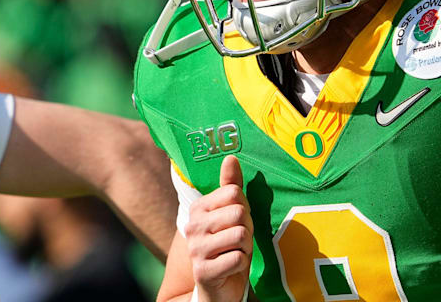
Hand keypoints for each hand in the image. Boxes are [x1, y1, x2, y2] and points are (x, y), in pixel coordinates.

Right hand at [186, 155, 252, 301]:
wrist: (217, 284)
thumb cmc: (228, 245)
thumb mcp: (232, 214)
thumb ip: (231, 186)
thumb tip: (231, 157)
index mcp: (198, 208)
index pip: (234, 193)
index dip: (244, 208)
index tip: (237, 221)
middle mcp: (193, 227)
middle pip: (239, 213)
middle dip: (247, 228)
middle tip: (238, 240)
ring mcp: (196, 250)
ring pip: (240, 235)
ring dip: (246, 247)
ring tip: (235, 252)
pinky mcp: (204, 271)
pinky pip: (238, 258)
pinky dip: (242, 263)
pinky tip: (232, 267)